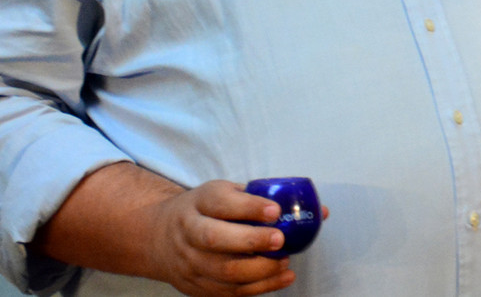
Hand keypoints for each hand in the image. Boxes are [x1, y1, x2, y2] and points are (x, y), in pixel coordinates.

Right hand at [33, 164, 326, 296]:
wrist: (158, 236)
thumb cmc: (207, 210)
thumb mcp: (226, 193)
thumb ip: (266, 199)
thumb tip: (321, 211)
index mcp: (199, 202)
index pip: (221, 202)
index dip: (249, 207)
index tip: (275, 210)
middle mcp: (190, 231)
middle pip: (215, 239)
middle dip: (251, 241)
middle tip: (280, 240)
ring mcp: (190, 261)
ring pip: (223, 271)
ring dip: (259, 270)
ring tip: (285, 262)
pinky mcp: (195, 285)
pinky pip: (227, 291)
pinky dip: (258, 288)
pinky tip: (282, 278)